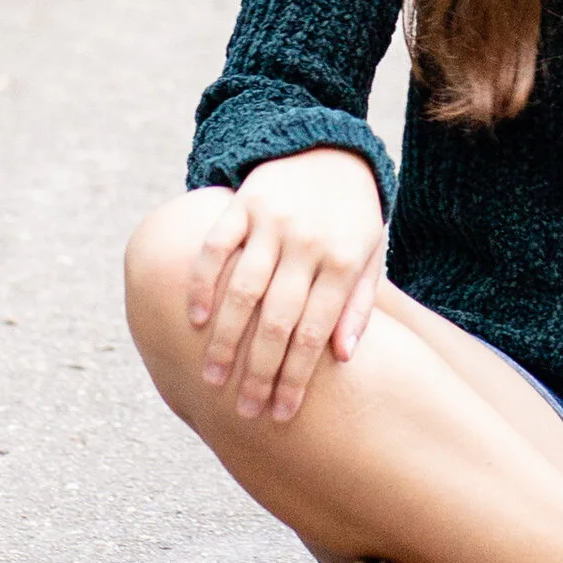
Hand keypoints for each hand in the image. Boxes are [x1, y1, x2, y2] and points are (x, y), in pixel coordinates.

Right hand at [185, 149, 386, 422]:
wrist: (331, 148)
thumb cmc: (353, 216)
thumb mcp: (370, 255)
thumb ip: (359, 305)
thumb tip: (343, 357)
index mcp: (343, 261)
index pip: (314, 334)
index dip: (296, 379)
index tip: (282, 414)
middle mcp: (307, 242)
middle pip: (277, 320)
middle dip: (259, 372)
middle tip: (244, 410)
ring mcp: (273, 221)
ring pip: (242, 290)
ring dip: (224, 339)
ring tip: (211, 377)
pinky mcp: (243, 202)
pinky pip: (215, 247)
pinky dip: (201, 284)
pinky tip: (191, 319)